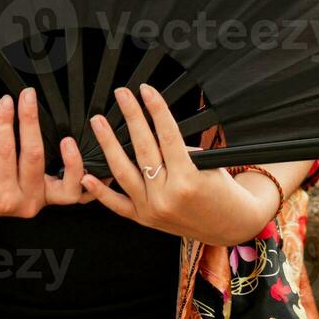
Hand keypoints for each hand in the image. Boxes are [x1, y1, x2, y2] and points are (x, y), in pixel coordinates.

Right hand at [0, 88, 96, 216]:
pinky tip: (101, 168)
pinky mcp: (52, 201)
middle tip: (28, 97)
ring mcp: (41, 203)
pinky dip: (91, 183)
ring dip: (72, 161)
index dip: (5, 123)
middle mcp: (24, 202)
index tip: (6, 101)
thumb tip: (5, 121)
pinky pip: (77, 195)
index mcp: (0, 194)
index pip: (4, 151)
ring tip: (69, 140)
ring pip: (67, 187)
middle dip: (30, 123)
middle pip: (34, 158)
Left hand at [78, 83, 280, 246]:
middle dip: (131, 117)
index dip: (156, 109)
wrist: (231, 227)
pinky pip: (117, 205)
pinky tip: (87, 175)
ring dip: (108, 145)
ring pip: (124, 173)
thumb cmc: (224, 194)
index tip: (147, 91)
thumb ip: (180, 151)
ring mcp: (152, 210)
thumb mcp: (209, 166)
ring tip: (99, 123)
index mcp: (187, 180)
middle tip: (122, 95)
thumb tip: (155, 133)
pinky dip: (101, 191)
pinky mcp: (144, 220)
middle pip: (143, 149)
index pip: (167, 136)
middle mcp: (167, 196)